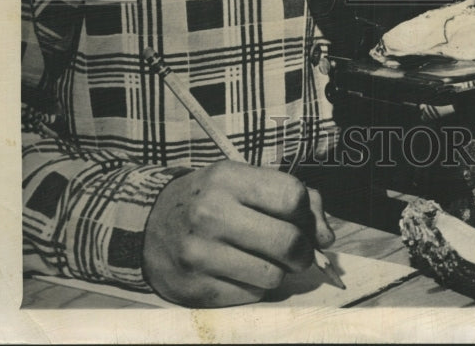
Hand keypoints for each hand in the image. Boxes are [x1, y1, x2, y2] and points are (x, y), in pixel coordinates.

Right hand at [142, 162, 334, 306]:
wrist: (147, 224)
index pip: (292, 196)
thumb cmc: (208, 198)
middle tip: (295, 250)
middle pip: (288, 242)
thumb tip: (326, 237)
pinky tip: (239, 271)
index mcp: (227, 179)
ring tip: (263, 258)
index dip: (307, 212)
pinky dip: (253, 287)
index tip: (301, 219)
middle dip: (302, 251)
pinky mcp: (194, 289)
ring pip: (273, 276)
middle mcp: (212, 214)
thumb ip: (291, 197)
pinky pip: (250, 296)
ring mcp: (200, 254)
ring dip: (277, 270)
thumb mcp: (242, 180)